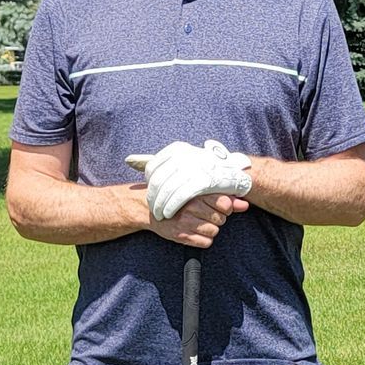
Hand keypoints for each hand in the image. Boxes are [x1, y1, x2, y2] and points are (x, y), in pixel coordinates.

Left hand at [126, 140, 252, 220]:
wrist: (236, 173)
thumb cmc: (207, 167)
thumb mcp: (183, 158)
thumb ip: (158, 160)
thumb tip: (129, 160)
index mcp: (177, 149)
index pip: (152, 167)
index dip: (149, 183)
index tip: (152, 194)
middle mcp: (184, 156)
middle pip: (157, 180)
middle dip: (153, 197)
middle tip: (152, 209)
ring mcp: (193, 167)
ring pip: (167, 189)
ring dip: (160, 205)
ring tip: (159, 215)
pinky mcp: (202, 180)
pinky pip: (180, 196)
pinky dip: (171, 206)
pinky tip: (168, 215)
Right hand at [146, 193, 250, 248]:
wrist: (148, 208)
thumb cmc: (178, 198)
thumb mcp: (199, 193)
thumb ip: (225, 198)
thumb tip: (245, 204)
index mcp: (196, 192)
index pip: (225, 203)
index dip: (225, 207)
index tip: (217, 206)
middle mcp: (191, 207)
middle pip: (221, 219)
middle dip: (216, 218)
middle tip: (203, 214)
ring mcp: (185, 222)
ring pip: (214, 231)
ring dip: (209, 229)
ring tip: (197, 222)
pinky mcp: (181, 236)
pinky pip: (206, 243)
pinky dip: (203, 239)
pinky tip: (194, 231)